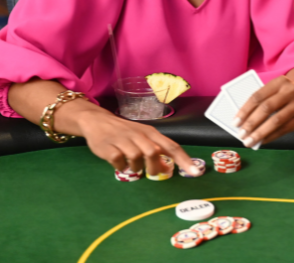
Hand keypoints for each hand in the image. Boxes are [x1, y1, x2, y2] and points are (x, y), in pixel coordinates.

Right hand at [77, 109, 200, 176]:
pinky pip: (118, 161)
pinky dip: (120, 166)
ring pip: (136, 157)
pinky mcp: (108, 147)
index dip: (184, 160)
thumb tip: (167, 169)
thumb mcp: (143, 137)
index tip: (196, 172)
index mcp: (151, 132)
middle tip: (150, 173)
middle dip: (154, 167)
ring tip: (131, 166)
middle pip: (153, 152)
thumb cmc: (125, 132)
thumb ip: (156, 152)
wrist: (97, 121)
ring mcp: (123, 140)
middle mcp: (139, 134)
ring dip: (135, 167)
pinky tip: (119, 163)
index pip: (171, 146)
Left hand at [233, 76, 293, 147]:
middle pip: (266, 108)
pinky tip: (262, 141)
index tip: (235, 122)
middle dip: (251, 123)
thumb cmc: (287, 95)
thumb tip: (245, 120)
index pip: (258, 96)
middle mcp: (290, 91)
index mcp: (279, 82)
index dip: (245, 110)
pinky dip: (271, 136)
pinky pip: (283, 129)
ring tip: (249, 141)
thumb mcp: (277, 90)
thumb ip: (264, 100)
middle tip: (241, 134)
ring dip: (260, 133)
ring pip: (275, 121)